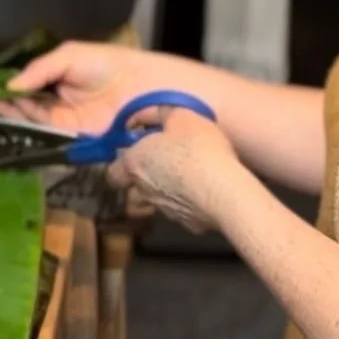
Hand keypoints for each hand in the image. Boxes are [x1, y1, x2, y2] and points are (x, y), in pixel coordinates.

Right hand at [7, 42, 225, 133]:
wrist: (143, 85)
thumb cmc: (110, 64)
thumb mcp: (70, 55)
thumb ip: (41, 69)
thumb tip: (11, 87)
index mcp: (59, 78)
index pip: (28, 85)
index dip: (9, 87)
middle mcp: (59, 100)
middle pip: (26, 104)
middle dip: (7, 102)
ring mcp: (65, 119)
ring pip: (32, 119)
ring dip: (13, 113)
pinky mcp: (73, 135)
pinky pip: (46, 131)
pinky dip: (29, 124)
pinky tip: (13, 114)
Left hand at [109, 107, 241, 232]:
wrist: (226, 194)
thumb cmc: (198, 150)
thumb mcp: (182, 117)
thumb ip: (161, 113)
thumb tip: (144, 114)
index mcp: (134, 163)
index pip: (112, 171)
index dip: (122, 164)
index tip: (137, 153)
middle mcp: (142, 189)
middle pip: (131, 190)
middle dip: (140, 181)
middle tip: (161, 167)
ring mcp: (163, 210)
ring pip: (154, 203)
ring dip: (163, 193)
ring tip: (184, 181)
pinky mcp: (186, 224)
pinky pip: (181, 212)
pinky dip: (187, 205)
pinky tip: (204, 195)